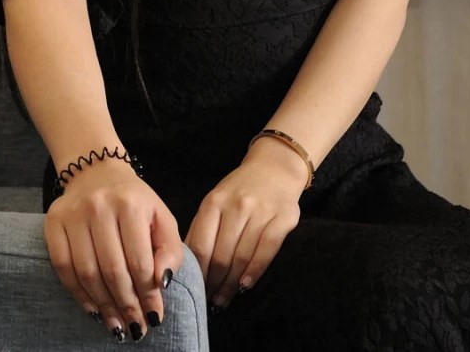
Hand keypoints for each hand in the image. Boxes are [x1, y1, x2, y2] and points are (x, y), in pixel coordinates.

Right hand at [43, 157, 183, 338]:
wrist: (97, 173)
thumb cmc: (135, 203)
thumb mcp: (162, 219)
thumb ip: (170, 250)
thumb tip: (162, 283)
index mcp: (131, 204)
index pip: (140, 261)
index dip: (148, 294)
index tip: (154, 316)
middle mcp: (99, 206)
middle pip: (112, 270)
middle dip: (126, 305)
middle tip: (135, 327)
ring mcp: (73, 214)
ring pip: (87, 272)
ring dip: (103, 305)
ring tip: (116, 324)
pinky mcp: (53, 221)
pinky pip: (62, 266)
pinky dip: (77, 293)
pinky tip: (92, 308)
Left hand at [185, 142, 305, 307]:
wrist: (275, 167)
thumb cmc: (239, 190)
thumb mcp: (215, 202)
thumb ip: (202, 228)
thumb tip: (187, 263)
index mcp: (214, 202)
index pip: (201, 245)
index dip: (197, 273)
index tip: (194, 289)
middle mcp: (236, 206)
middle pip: (221, 255)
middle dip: (213, 283)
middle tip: (209, 301)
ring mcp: (260, 212)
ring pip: (242, 257)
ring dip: (231, 283)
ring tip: (224, 299)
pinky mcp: (283, 219)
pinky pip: (266, 251)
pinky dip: (254, 272)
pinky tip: (245, 286)